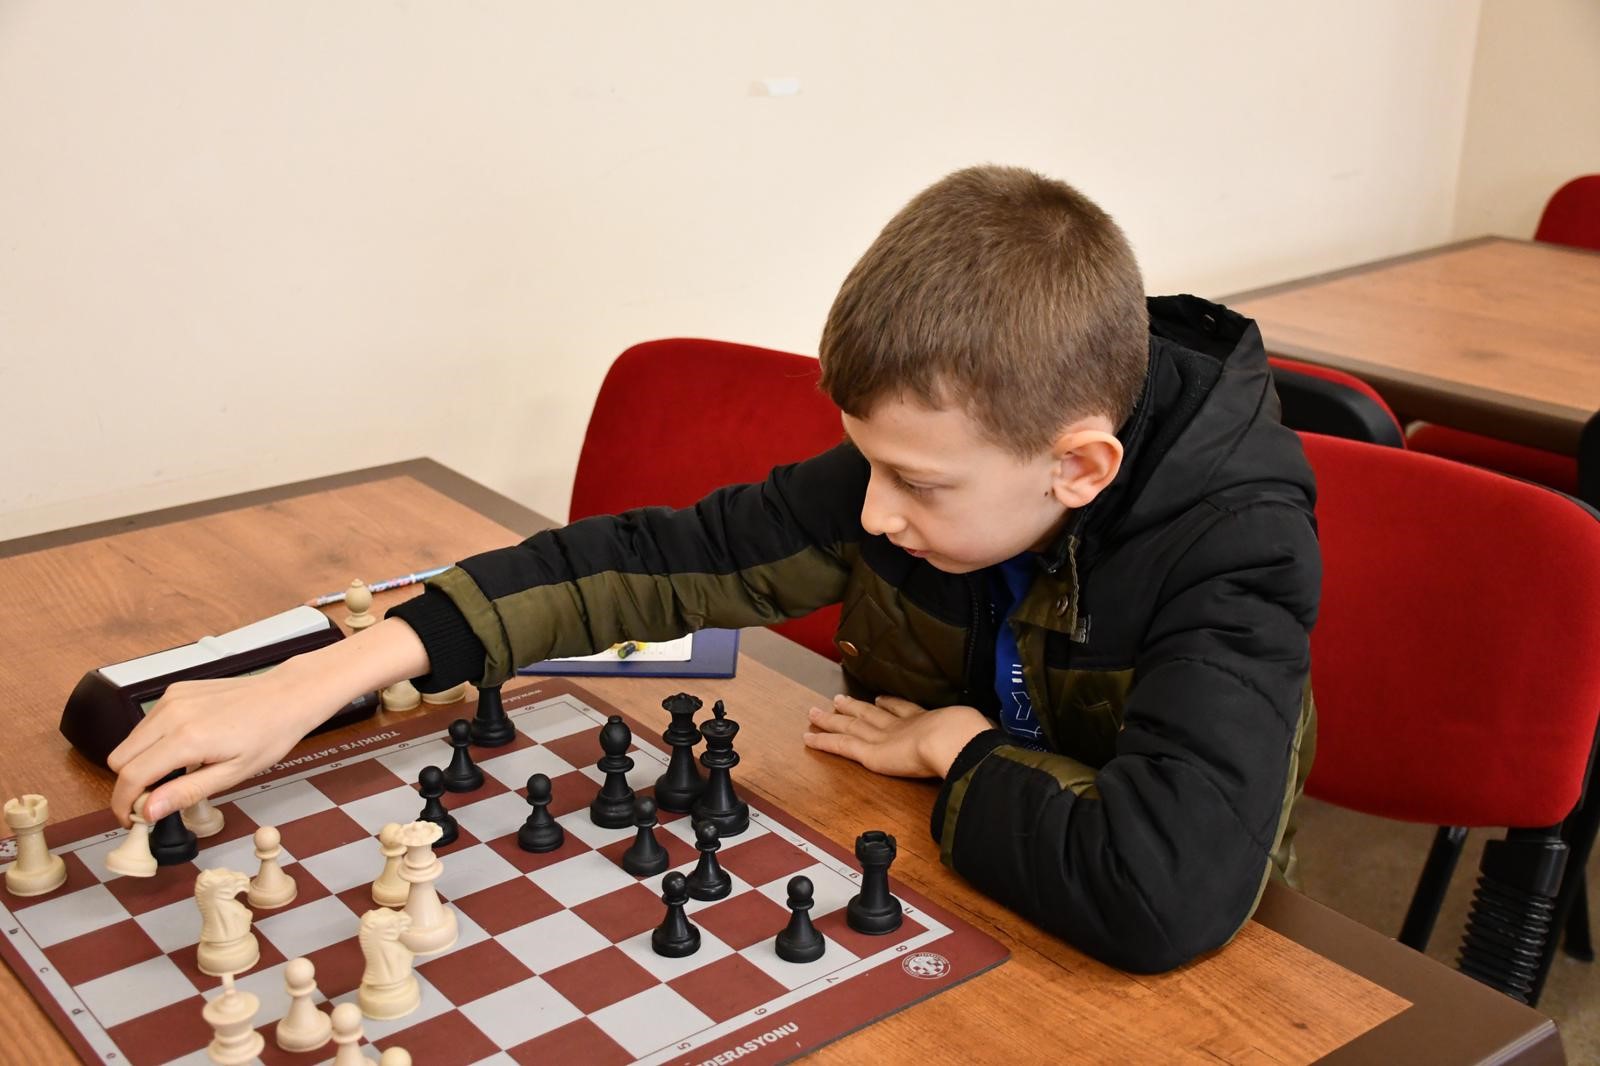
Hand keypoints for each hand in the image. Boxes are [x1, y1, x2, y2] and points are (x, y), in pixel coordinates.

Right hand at [107, 670, 323, 824]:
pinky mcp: (175, 691)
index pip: (130, 776)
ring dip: (140, 762)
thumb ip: (186, 793)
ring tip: (174, 774)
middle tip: (154, 800)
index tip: (132, 818)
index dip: (124, 803)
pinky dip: (152, 742)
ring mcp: (171, 699)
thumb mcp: (233, 774)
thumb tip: (149, 811)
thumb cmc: (269, 733)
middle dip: (130, 784)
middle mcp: (172, 713)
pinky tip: (182, 749)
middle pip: (118, 759)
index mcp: (187, 737)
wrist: (286, 696)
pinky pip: (146, 723)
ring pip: (129, 740)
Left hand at [802, 694, 991, 777]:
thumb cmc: (971, 741)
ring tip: (817, 710)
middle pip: (871, 713)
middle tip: (841, 697)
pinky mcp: (870, 752)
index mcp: (927, 721)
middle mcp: (901, 725)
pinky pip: (840, 745)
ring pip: (850, 725)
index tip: (881, 697)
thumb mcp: (977, 740)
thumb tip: (995, 754)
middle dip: (856, 706)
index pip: (904, 710)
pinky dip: (823, 740)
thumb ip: (976, 747)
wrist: (957, 740)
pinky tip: (808, 737)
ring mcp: (883, 737)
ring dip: (833, 718)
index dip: (890, 703)